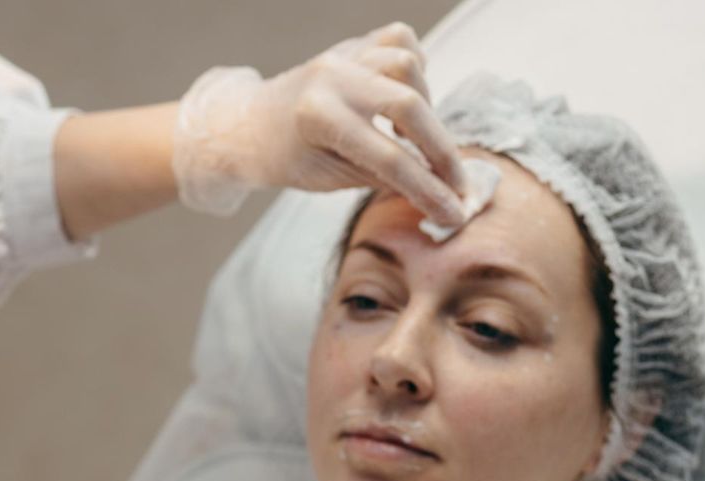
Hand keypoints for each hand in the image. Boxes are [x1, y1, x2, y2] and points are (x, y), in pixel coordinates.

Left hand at [173, 22, 467, 223]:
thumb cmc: (283, 158)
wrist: (249, 124)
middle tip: (456, 185)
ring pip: (407, 66)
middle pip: (408, 107)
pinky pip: (398, 42)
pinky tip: (408, 99)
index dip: (427, 189)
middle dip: (440, 151)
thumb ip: (380, 179)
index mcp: (318, 118)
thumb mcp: (327, 178)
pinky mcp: (352, 47)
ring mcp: (343, 56)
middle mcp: (333, 79)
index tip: (452, 213)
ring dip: (426, 107)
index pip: (389, 159)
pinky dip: (415, 70)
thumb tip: (434, 193)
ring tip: (418, 140)